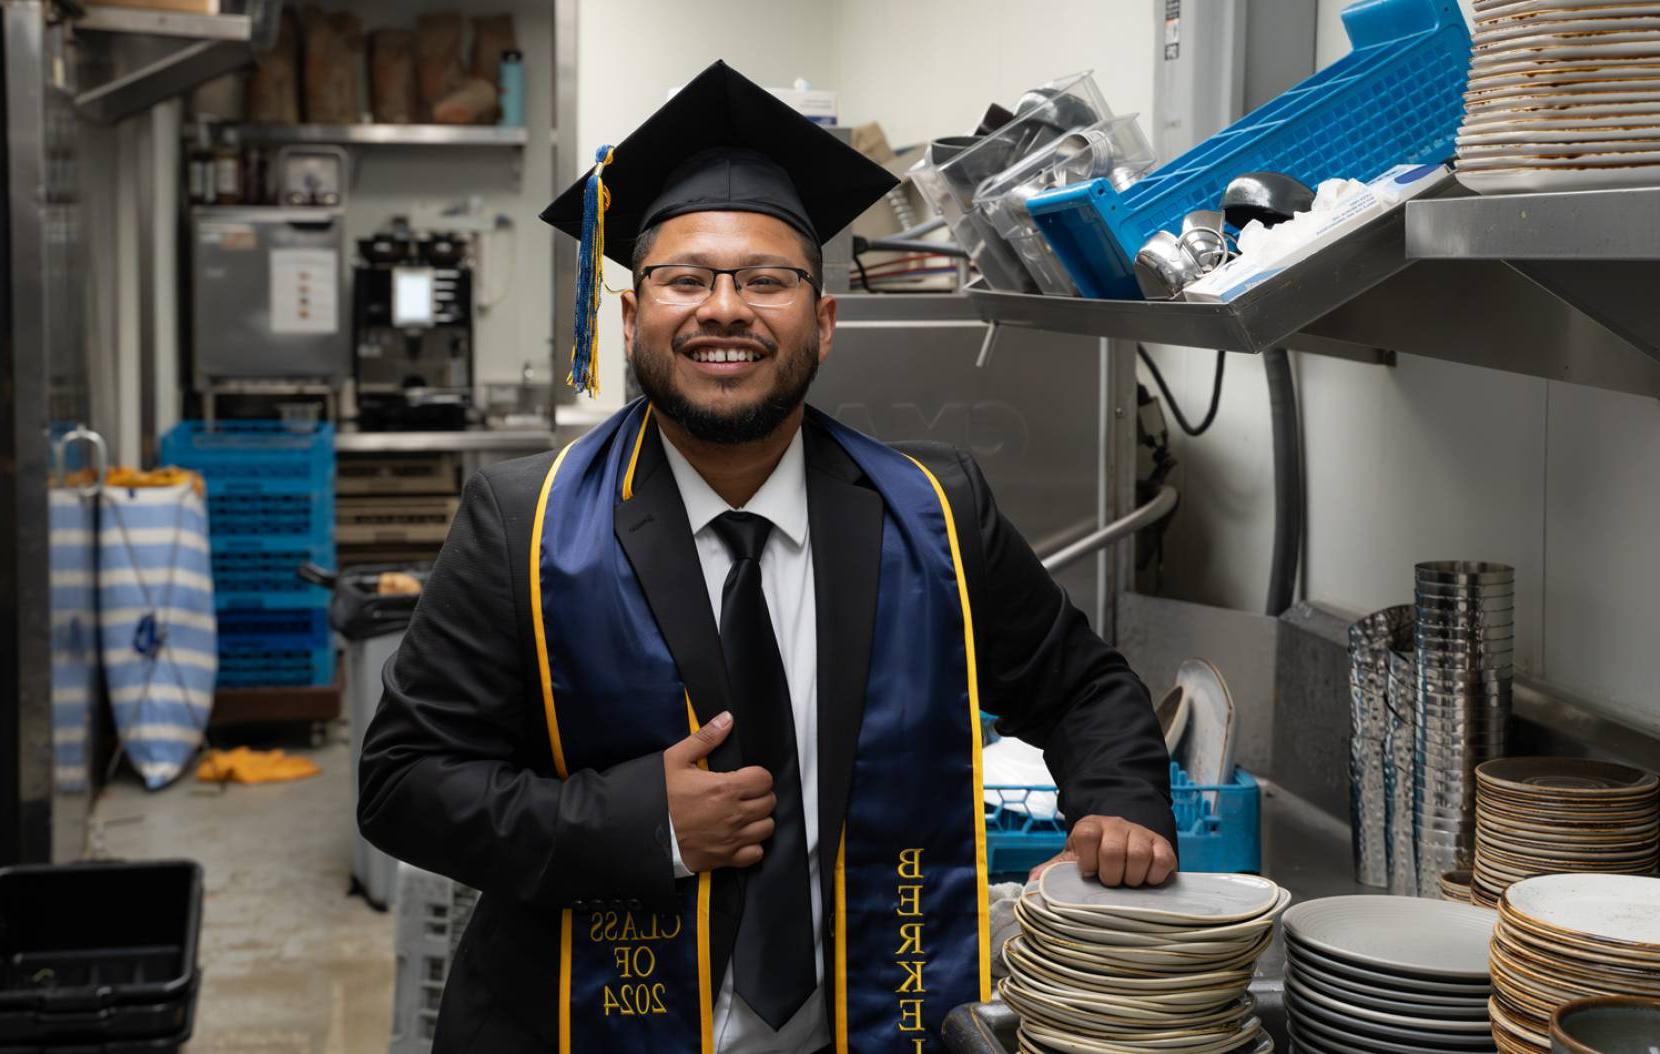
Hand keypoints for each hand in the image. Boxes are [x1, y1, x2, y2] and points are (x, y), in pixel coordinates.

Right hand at [662, 712, 774, 873]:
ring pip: (766, 827)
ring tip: (744, 814)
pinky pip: (755, 853)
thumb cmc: (659, 797)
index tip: (746, 777)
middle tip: (744, 794)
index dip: (757, 775)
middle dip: (759, 795)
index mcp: (725, 788)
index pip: (764, 779)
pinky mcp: (725, 858)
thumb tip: (726, 720)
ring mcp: (732, 838)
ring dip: (758, 819)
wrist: (642, 832)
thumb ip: (705, 738)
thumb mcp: (676, 759)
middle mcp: (734, 815)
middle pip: (768, 802)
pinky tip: (740, 836)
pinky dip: (752, 845)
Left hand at [1029, 816, 1175, 886]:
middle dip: (1110, 875)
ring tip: (1127, 883)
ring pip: (1139, 855)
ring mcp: (1141, 833)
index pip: (1087, 835)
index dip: (1087, 859)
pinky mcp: (1162, 845)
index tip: (1089, 873)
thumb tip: (1033, 880)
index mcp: (1090, 826)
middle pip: (1113, 850)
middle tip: (1109, 883)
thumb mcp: (1074, 859)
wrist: (1123, 843)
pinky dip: (1154, 875)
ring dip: (1132, 878)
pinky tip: (1147, 880)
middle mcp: (1116, 825)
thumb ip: (1055, 869)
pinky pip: (1162, 860)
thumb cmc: (1094, 857)